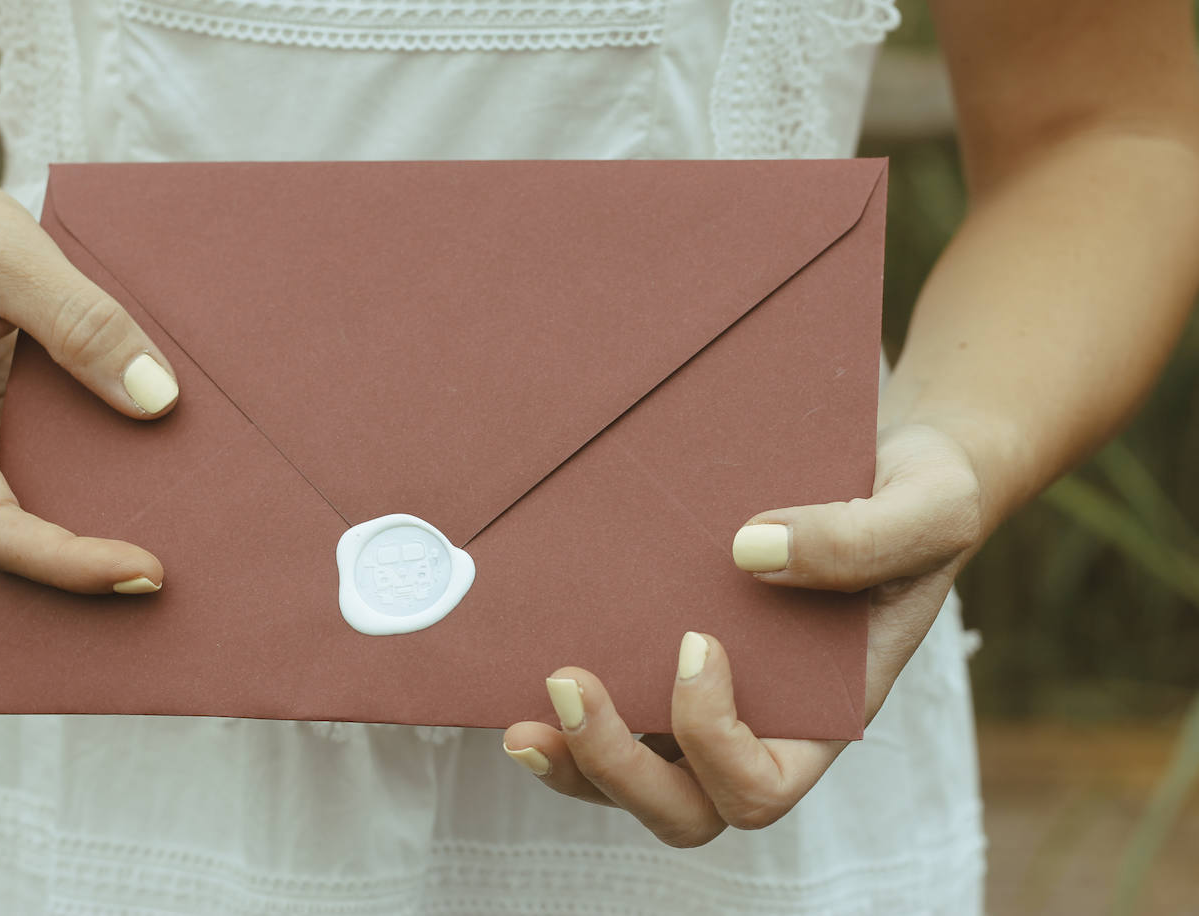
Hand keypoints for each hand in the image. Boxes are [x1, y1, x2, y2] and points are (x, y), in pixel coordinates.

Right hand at [0, 145, 178, 592]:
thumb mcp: (7, 252)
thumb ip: (82, 323)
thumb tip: (158, 401)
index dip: (69, 562)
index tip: (145, 569)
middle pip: (24, 538)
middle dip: (105, 553)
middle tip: (205, 555)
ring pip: (43, 511)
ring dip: (114, 516)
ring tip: (205, 517)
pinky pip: (54, 472)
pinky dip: (107, 475)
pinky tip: (170, 468)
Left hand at [501, 422, 982, 845]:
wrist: (898, 469)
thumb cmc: (926, 500)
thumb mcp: (928, 509)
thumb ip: (860, 538)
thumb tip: (748, 552)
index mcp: (825, 713)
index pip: (761, 784)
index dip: (712, 739)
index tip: (695, 643)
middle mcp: (766, 721)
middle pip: (686, 807)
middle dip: (616, 768)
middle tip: (568, 688)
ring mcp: (716, 698)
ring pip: (639, 781)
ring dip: (577, 763)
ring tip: (524, 724)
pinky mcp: (675, 657)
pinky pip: (622, 716)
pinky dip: (573, 719)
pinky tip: (527, 677)